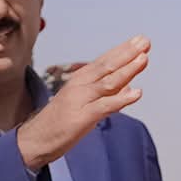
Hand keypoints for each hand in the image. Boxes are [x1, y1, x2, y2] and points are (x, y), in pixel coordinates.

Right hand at [14, 37, 148, 169]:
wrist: (36, 139)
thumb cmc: (61, 122)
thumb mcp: (87, 103)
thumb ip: (108, 94)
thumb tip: (129, 85)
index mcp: (81, 80)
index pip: (105, 61)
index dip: (124, 50)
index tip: (141, 40)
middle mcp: (81, 85)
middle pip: (108, 66)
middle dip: (128, 53)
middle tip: (145, 40)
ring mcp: (81, 99)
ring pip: (108, 82)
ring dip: (127, 69)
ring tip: (144, 58)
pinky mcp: (82, 117)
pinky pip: (105, 106)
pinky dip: (121, 99)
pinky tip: (137, 93)